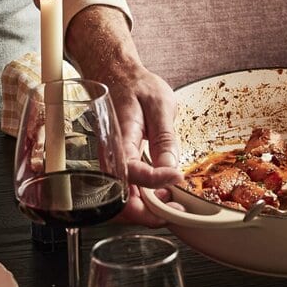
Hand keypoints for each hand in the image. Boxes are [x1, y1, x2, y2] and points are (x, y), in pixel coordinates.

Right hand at [65, 6, 181, 225]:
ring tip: (172, 204)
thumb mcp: (160, 104)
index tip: (176, 178)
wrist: (117, 74)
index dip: (154, 181)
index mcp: (119, 138)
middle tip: (174, 210)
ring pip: (122, 200)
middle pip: (119, 198)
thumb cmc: (136, 86)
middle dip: (146, 212)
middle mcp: (110, 156)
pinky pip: (128, 191)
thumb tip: (171, 167)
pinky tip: (163, 195)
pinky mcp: (119, 167)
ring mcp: (112, 164)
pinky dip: (145, 200)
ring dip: (146, 209)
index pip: (131, 170)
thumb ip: (165, 137)